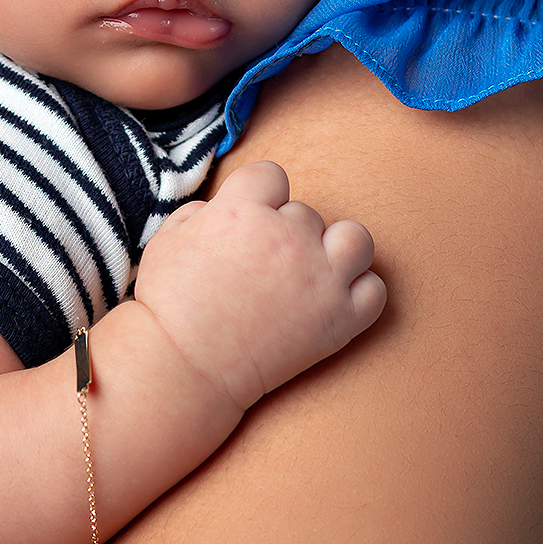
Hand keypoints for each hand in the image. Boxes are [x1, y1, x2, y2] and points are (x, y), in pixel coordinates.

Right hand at [133, 160, 386, 411]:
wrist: (184, 368)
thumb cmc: (168, 303)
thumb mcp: (168, 236)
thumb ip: (203, 210)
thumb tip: (223, 209)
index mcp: (244, 210)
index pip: (272, 175)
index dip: (258, 197)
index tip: (246, 223)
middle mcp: (288, 238)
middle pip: (305, 213)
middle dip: (286, 234)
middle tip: (262, 267)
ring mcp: (319, 279)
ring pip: (356, 240)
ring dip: (337, 250)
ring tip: (312, 272)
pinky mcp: (339, 320)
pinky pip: (374, 290)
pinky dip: (357, 293)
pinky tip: (329, 302)